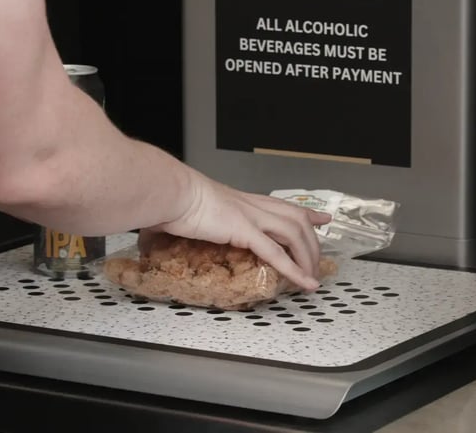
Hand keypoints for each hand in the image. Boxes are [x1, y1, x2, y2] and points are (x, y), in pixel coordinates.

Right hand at [162, 171, 331, 290]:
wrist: (170, 192)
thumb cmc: (172, 200)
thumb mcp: (187, 213)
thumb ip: (184, 227)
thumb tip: (153, 242)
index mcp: (244, 201)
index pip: (284, 205)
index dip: (308, 213)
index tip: (323, 218)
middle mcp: (254, 206)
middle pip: (297, 221)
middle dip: (313, 244)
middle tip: (318, 264)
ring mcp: (252, 217)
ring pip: (295, 235)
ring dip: (307, 259)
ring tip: (310, 280)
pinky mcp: (245, 231)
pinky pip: (276, 253)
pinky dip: (294, 270)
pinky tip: (303, 282)